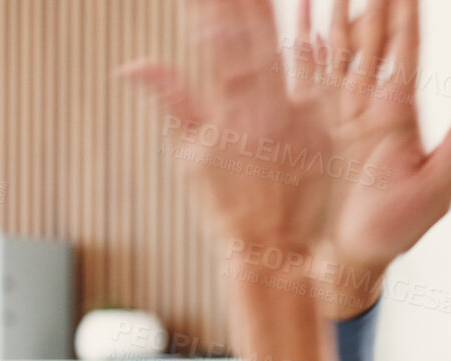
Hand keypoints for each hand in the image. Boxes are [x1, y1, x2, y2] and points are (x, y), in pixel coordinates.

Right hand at [120, 0, 334, 257]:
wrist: (274, 248)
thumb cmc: (225, 207)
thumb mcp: (189, 156)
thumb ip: (169, 100)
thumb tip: (128, 66)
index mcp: (227, 112)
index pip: (216, 42)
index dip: (210, 8)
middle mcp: (264, 108)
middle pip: (251, 37)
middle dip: (240, 2)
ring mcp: (297, 115)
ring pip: (282, 49)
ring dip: (267, 14)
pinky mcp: (322, 126)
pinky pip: (316, 79)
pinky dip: (310, 46)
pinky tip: (307, 17)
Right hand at [284, 0, 450, 317]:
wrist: (355, 255)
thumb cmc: (400, 228)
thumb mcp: (438, 186)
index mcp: (401, 114)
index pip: (405, 51)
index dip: (406, 14)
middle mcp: (371, 107)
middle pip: (371, 40)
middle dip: (373, 3)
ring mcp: (340, 114)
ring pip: (337, 51)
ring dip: (335, 14)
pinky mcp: (314, 129)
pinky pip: (306, 79)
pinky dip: (301, 46)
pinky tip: (299, 17)